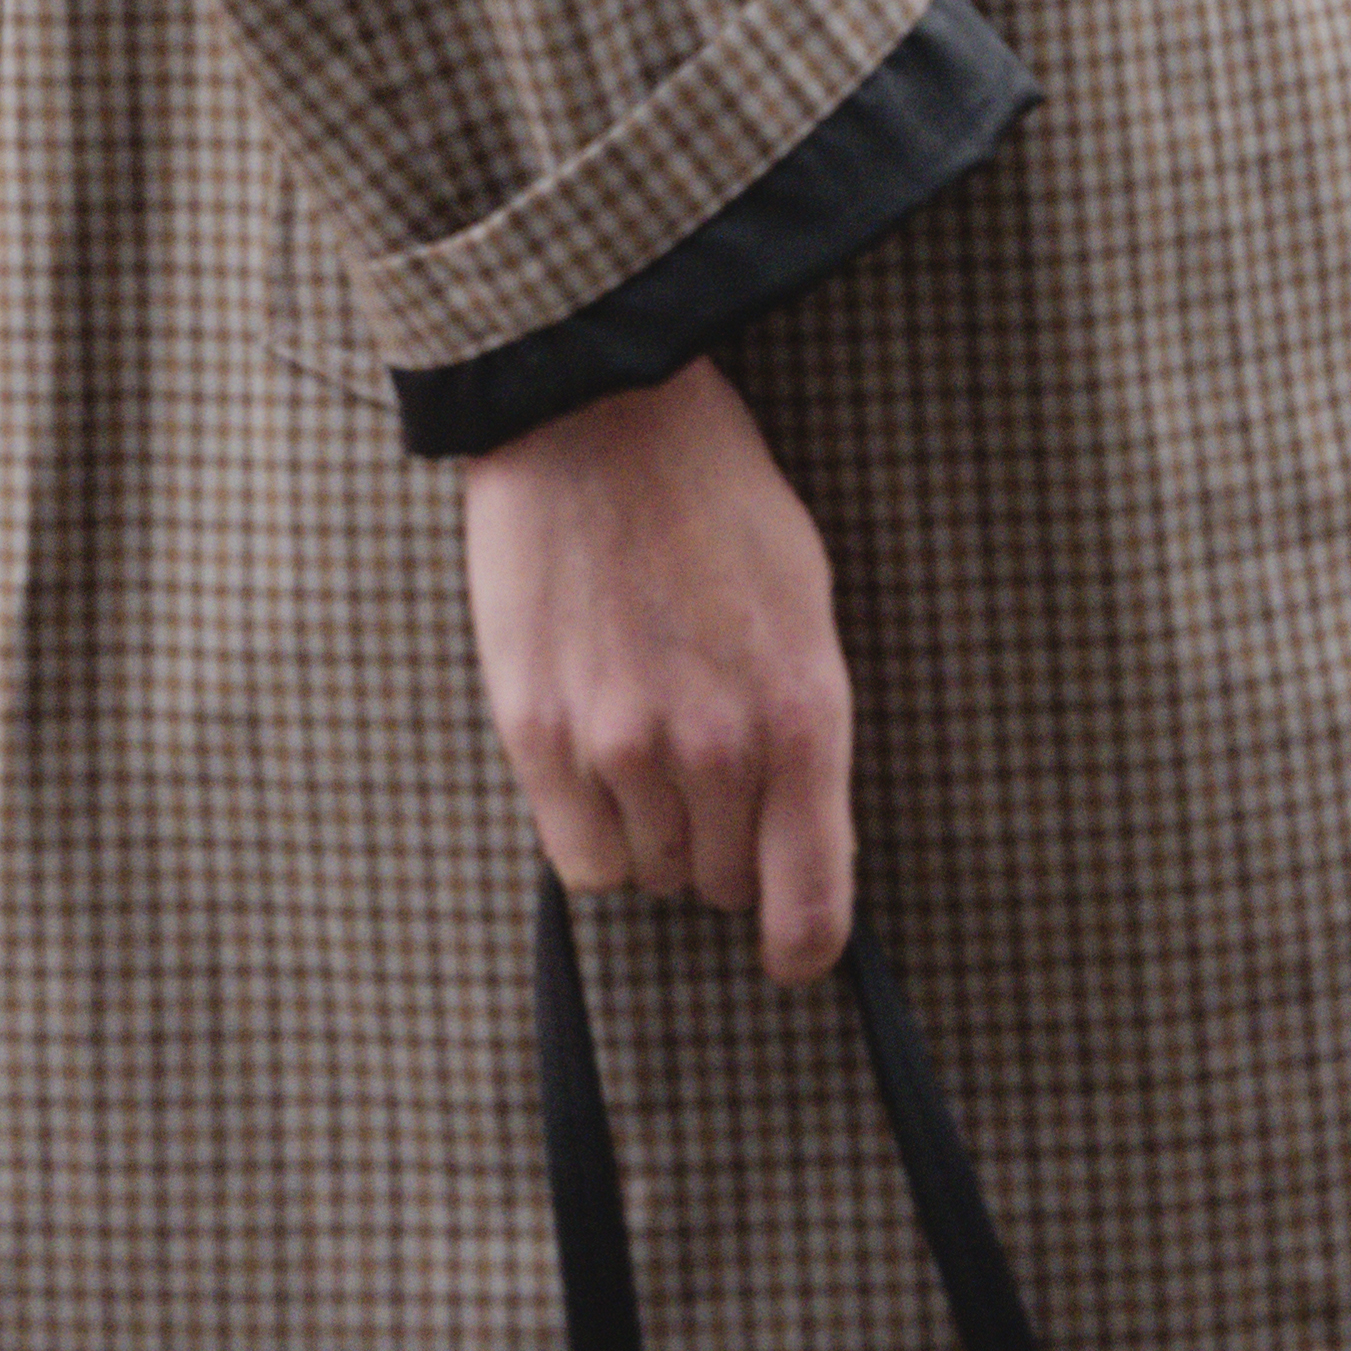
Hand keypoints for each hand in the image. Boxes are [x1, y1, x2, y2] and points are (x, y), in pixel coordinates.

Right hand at [463, 359, 854, 986]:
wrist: (596, 409)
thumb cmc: (713, 495)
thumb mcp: (806, 600)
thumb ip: (805, 730)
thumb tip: (799, 839)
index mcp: (803, 714)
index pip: (812, 908)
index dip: (803, 940)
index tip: (792, 939)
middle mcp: (716, 748)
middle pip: (719, 886)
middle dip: (721, 844)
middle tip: (706, 761)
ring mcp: (621, 746)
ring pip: (648, 872)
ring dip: (652, 827)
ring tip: (644, 729)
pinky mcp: (539, 735)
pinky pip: (579, 857)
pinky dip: (592, 826)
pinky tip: (594, 754)